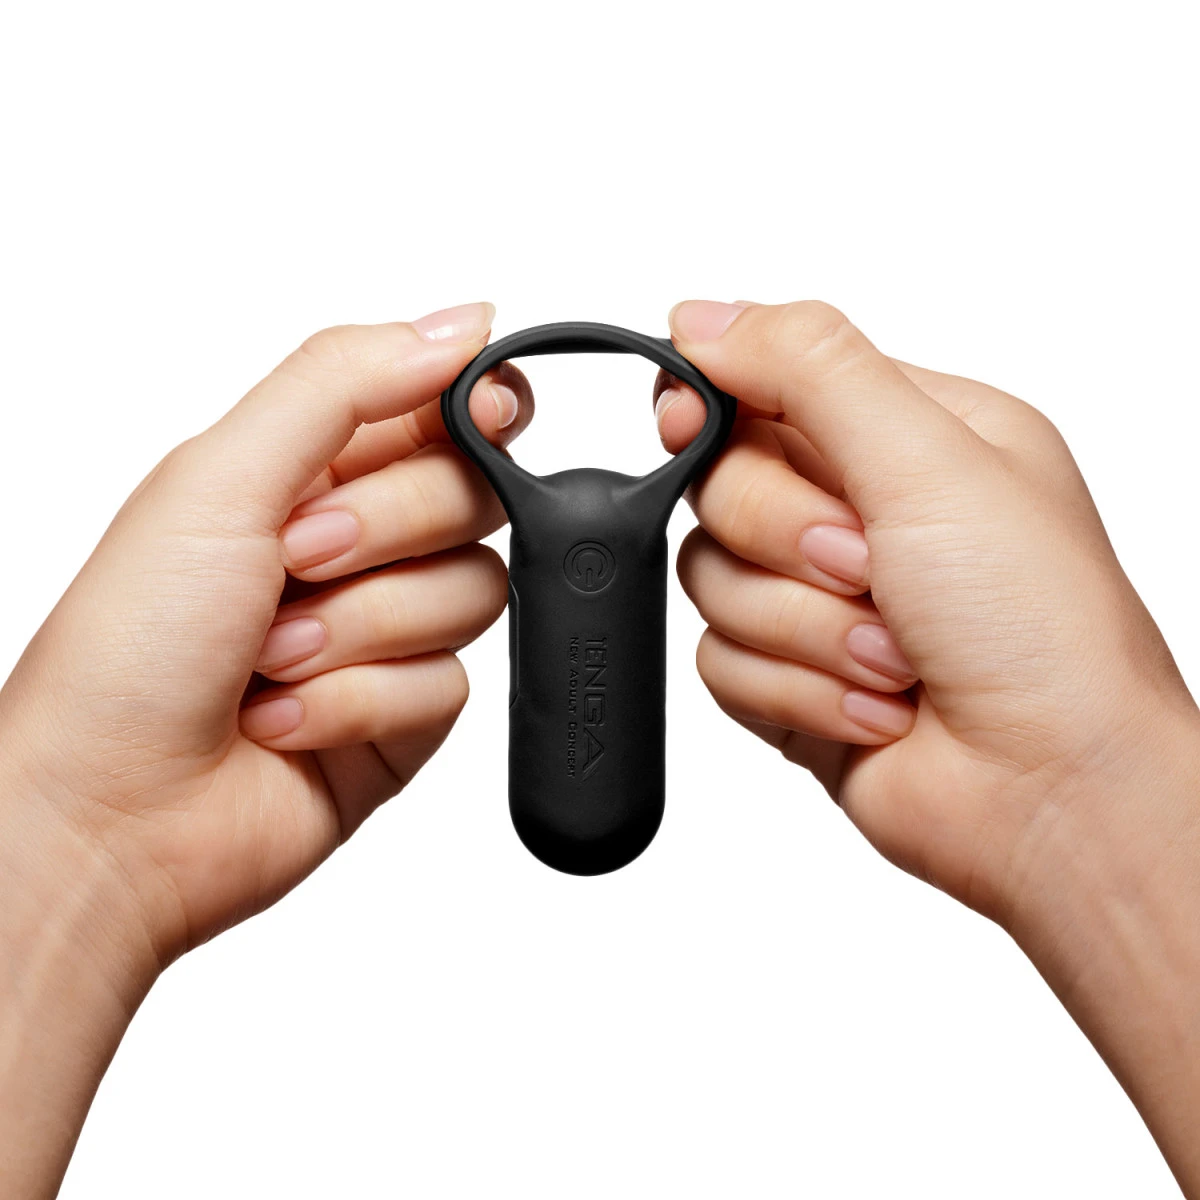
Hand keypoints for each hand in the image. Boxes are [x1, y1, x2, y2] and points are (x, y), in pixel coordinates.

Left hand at [0, 303, 528, 1193]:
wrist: (108, 816)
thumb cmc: (125, 651)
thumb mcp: (221, 477)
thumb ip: (347, 383)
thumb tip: (462, 323)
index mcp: (308, 466)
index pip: (443, 405)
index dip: (474, 409)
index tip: (478, 418)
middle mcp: (358, 542)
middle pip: (474, 495)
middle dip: (384, 530)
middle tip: (297, 559)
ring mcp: (386, 630)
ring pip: (475, 590)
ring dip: (365, 629)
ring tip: (276, 657)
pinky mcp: (406, 712)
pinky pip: (454, 684)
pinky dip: (365, 702)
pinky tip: (288, 719)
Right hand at [655, 299, 1199, 1190]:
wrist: (1057, 794)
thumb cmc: (1044, 633)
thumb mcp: (932, 459)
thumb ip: (810, 368)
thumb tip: (706, 318)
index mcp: (908, 435)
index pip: (761, 383)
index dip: (708, 403)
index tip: (686, 424)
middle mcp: (859, 511)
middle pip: (721, 486)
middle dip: (789, 538)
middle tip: (869, 566)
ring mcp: (821, 600)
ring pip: (710, 579)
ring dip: (801, 628)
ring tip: (891, 656)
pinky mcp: (792, 676)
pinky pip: (718, 661)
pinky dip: (795, 690)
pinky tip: (875, 706)